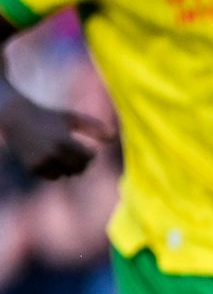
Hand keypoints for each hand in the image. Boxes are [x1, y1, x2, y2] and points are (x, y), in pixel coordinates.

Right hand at [0, 94, 114, 179]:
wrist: (16, 118)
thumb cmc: (48, 116)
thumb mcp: (71, 118)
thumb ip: (94, 128)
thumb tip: (114, 137)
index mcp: (64, 141)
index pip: (88, 158)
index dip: (90, 154)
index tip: (86, 148)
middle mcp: (52, 153)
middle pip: (79, 168)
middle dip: (81, 163)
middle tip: (76, 154)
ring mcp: (40, 162)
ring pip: (66, 174)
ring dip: (68, 168)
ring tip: (63, 156)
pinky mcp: (31, 168)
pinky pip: (52, 176)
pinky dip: (55, 171)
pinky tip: (52, 160)